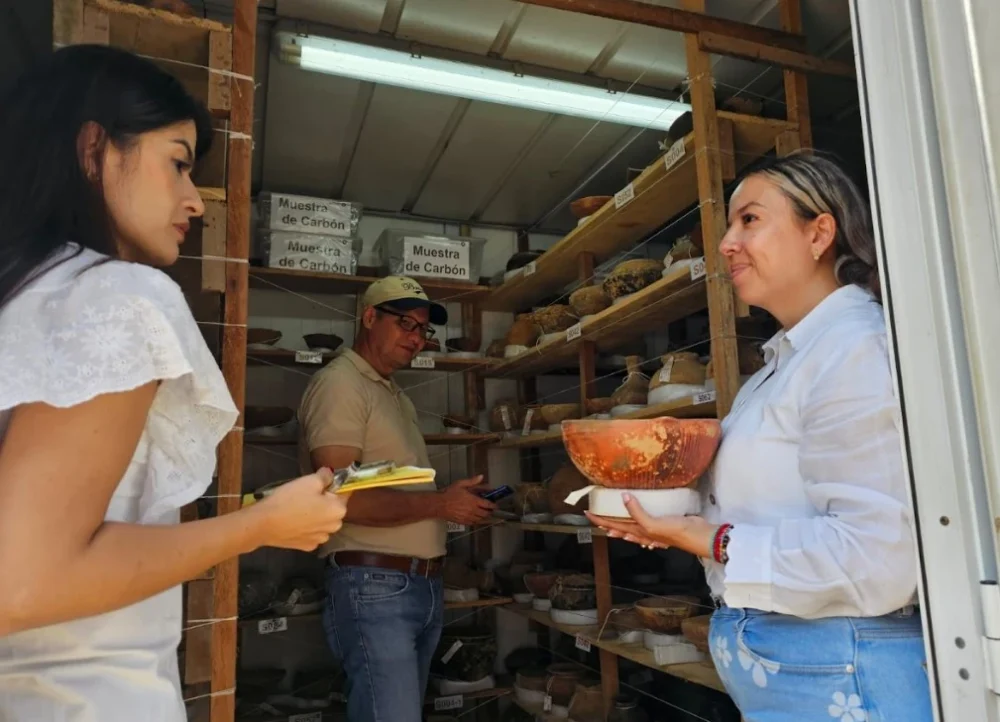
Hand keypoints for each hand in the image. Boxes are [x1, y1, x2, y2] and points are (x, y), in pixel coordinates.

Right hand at [253, 468, 347, 550]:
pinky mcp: (307, 547)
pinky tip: (294, 523)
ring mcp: (321, 539)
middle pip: (333, 509)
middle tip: (305, 496)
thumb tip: (330, 474)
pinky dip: (306, 528)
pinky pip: (311, 533)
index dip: (332, 486)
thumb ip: (325, 476)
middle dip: (324, 502)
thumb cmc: (289, 499)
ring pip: (322, 522)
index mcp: (339, 510)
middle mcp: (335, 527)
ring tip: (297, 509)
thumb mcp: (309, 480)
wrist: (264, 523)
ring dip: (316, 516)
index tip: (319, 484)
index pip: (344, 493)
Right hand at [437, 476, 494, 525]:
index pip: (487, 504)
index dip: (493, 505)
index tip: (496, 505)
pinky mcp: (464, 522)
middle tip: (492, 510)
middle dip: (490, 512)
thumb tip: (481, 477)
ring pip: (481, 520)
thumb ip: (472, 481)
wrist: (439, 505)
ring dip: (485, 518)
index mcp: (474, 501)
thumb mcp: (460, 484)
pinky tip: (479, 520)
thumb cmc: (450, 494)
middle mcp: (473, 510)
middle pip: (486, 513)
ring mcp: (468, 517)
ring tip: (488, 516)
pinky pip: (474, 523)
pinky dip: (478, 522)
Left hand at [586, 493, 716, 558]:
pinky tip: (638, 524)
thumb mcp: (653, 524)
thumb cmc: (675, 532)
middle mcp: (642, 532)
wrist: (697, 535)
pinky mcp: (662, 523)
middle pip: (619, 527)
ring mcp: (652, 529)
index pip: (612, 525)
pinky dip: (639, 522)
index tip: (586, 513)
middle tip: (595, 516)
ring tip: (611, 523)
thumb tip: (623, 497)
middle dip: (606, 523)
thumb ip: (637, 512)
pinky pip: (646, 523)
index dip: (599, 520)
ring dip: (620, 525)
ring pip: (631, 527)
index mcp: (637, 531)